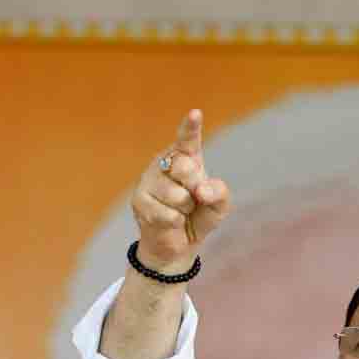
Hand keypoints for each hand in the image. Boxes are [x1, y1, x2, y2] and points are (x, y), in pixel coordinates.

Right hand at [130, 109, 231, 269]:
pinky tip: (169, 221)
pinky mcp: (139, 200)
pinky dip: (175, 222)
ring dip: (185, 208)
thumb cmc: (199, 217)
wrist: (180, 244)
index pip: (188, 140)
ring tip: (180, 211)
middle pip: (185, 167)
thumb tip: (201, 190)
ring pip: (177, 195)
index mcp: (186, 158)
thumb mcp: (219, 205)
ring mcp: (149, 180)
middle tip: (194, 198)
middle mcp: (164, 163)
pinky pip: (167, 213)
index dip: (190, 127)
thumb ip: (219, 192)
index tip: (196, 113)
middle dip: (195, 187)